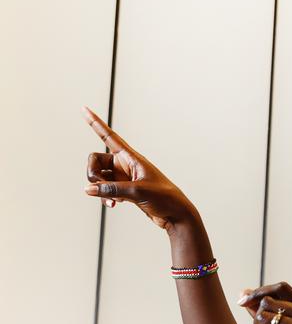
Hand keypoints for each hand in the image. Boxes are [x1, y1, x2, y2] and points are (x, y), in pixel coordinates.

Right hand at [81, 106, 197, 230]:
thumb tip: (88, 189)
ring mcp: (123, 177)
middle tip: (100, 186)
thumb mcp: (137, 192)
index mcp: (132, 157)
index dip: (96, 123)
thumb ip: (111, 189)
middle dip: (92, 173)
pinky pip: (104, 190)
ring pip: (98, 177)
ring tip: (112, 201)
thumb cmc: (164, 198)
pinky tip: (114, 205)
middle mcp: (125, 164)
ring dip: (99, 189)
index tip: (84, 108)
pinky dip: (104, 197)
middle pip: (95, 160)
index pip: (109, 136)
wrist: (176, 214)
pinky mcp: (124, 190)